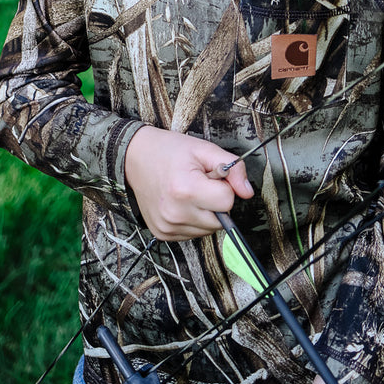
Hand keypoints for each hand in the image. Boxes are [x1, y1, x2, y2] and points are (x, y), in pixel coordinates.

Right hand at [124, 126, 253, 239]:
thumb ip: (233, 168)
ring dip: (207, 213)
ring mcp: (167, 227)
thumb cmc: (169, 151)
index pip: (227, 202)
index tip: (212, 176)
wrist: (135, 157)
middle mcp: (175, 214)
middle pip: (220, 220)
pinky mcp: (162, 234)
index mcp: (186, 190)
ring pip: (208, 229)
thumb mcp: (205, 149)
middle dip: (217, 202)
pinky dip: (194, 220)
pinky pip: (193, 233)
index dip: (225, 186)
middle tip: (202, 183)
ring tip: (191, 192)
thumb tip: (248, 192)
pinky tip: (183, 203)